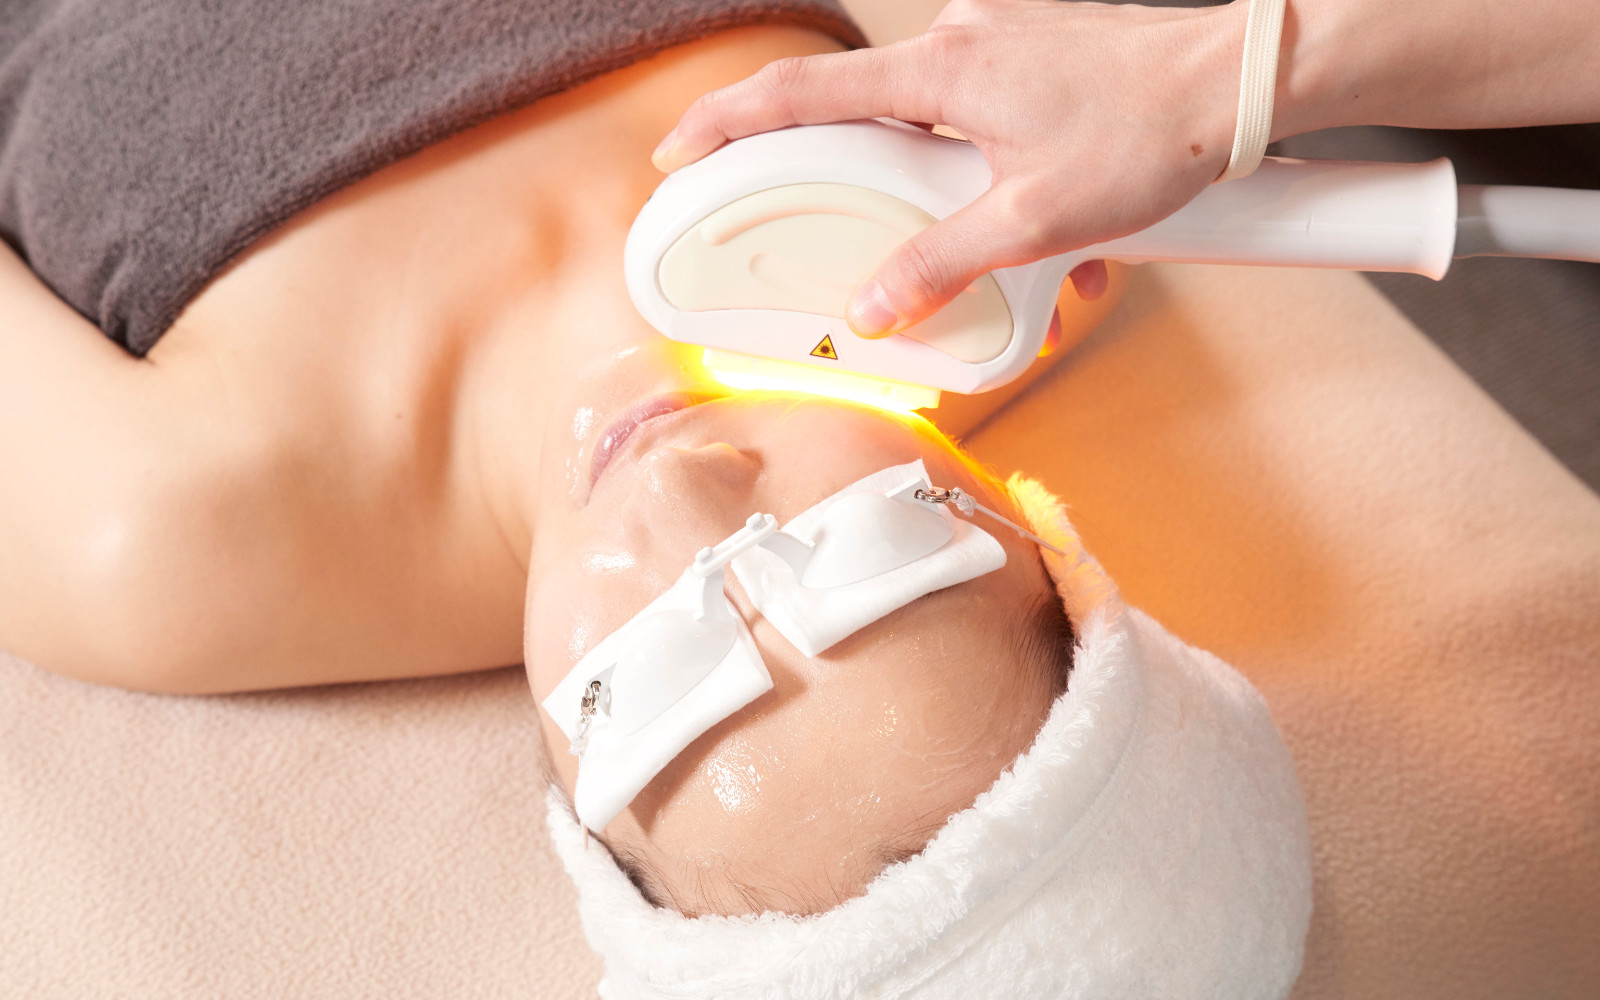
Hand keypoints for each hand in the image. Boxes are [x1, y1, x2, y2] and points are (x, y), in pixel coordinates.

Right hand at [654, 0, 1246, 336]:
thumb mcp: (1035, 218)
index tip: (680, 154)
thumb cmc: (1152, 132)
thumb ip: (942, 262)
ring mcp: (994, 44)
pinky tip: (1023, 216)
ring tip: (962, 237)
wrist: (1239, 82)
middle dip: (831, 171)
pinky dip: (976, 168)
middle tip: (807, 220)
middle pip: (851, 108)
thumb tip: (876, 307)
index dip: (726, 124)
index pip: (800, 94)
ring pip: (920, 120)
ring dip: (924, 182)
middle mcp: (957, 44)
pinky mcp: (1027, 58)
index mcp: (941, 72)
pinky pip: (971, 116)